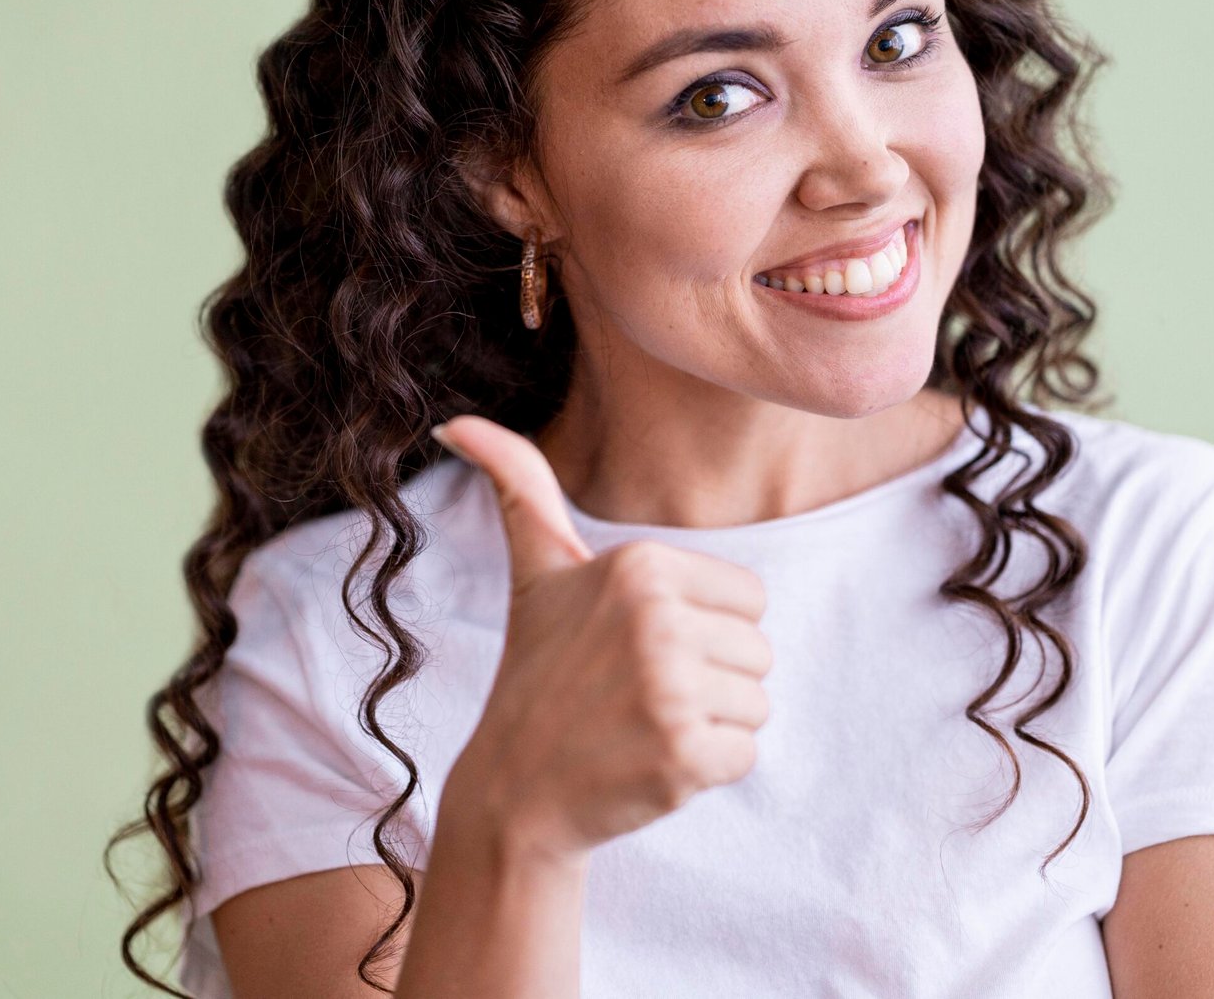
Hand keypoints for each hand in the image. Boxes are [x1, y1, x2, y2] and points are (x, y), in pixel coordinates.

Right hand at [429, 415, 773, 864]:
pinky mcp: (682, 755)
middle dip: (711, 679)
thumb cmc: (538, 671)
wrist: (513, 792)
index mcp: (642, 564)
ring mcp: (669, 688)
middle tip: (639, 694)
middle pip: (758, 650)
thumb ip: (520, 483)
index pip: (749, 597)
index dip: (705, 629)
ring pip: (756, 703)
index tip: (641, 649)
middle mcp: (658, 618)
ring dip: (711, 725)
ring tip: (643, 726)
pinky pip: (746, 754)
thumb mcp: (537, 569)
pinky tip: (650, 763)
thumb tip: (456, 421)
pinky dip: (707, 769)